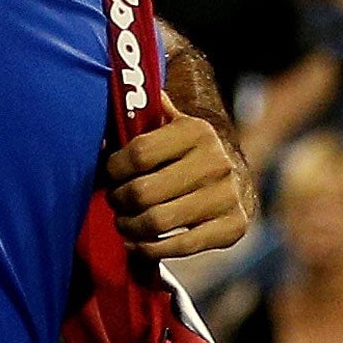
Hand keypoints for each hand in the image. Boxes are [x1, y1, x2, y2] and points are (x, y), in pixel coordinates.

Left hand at [105, 95, 251, 258]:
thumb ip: (140, 115)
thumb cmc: (183, 153)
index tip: (107, 173)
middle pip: (143, 192)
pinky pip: (179, 247)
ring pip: (157, 222)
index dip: (112, 167)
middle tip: (113, 200)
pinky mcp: (232, 227)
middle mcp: (216, 162)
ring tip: (122, 222)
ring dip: (129, 227)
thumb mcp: (167, 125)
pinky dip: (149, 249)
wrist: (234, 179)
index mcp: (196, 131)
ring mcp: (226, 196)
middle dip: (118, 200)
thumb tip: (111, 93)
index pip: (138, 153)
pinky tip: (136, 243)